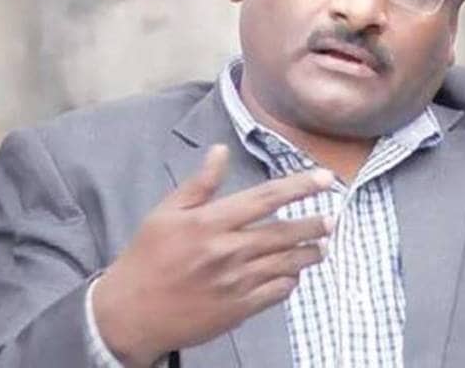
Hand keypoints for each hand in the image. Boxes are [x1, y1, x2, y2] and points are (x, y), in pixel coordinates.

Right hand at [92, 144, 334, 366]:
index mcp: (210, 223)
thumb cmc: (147, 258)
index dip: (299, 186)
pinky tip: (294, 273)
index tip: (323, 178)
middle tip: (332, 218)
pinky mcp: (238, 309)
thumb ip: (199, 184)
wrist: (131, 313)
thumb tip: (220, 151)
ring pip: (286, 263)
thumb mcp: (165, 213)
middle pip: (283, 232)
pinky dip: (290, 280)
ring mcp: (235, 282)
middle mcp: (227, 251)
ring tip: (322, 245)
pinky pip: (276, 292)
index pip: (265, 198)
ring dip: (309, 253)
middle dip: (314, 224)